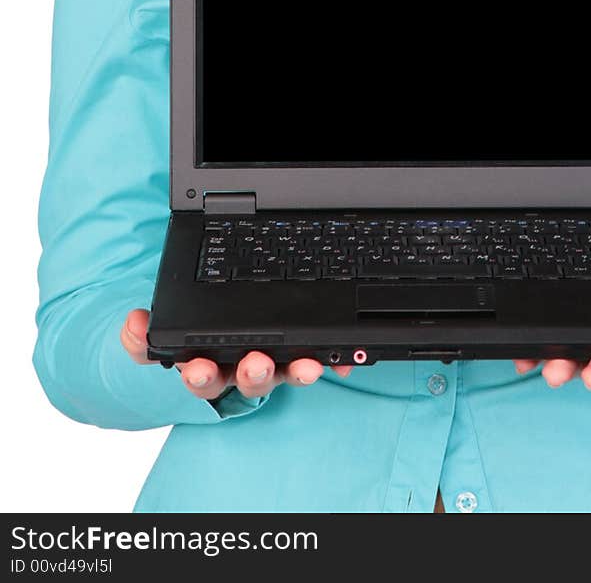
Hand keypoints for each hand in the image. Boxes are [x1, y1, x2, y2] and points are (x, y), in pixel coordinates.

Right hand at [121, 309, 355, 399]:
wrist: (213, 338)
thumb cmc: (191, 342)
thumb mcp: (159, 339)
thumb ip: (140, 336)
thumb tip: (134, 323)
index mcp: (205, 367)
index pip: (198, 375)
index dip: (199, 375)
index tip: (199, 368)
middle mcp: (240, 370)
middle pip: (248, 379)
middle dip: (254, 373)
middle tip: (258, 362)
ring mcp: (273, 365)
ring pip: (286, 373)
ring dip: (297, 370)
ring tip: (308, 364)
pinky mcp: (299, 356)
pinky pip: (318, 359)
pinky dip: (332, 361)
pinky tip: (344, 361)